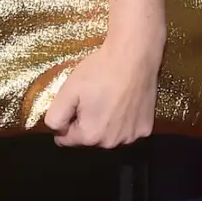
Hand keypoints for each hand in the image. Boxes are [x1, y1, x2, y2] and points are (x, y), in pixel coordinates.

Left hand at [43, 35, 163, 148]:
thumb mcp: (67, 91)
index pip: (66, 140)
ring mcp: (131, 137)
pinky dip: (124, 121)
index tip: (75, 103)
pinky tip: (124, 103)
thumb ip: (55, 117)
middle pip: (89, 139)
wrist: (134, 57)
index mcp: (90, 136)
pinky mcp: (146, 129)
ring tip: (109, 100)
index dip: (66, 121)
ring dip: (105, 124)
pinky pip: (127, 130)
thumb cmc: (99, 72)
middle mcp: (112, 143)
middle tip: (92, 98)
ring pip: (109, 136)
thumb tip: (56, 131)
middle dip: (86, 123)